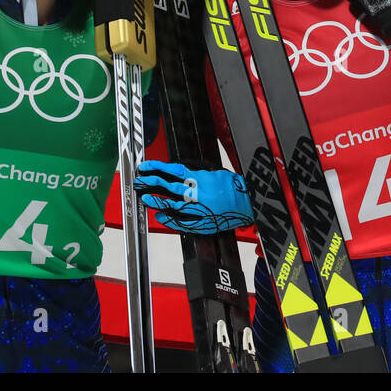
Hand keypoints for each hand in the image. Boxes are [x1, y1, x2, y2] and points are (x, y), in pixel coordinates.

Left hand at [135, 161, 252, 234]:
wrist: (249, 204)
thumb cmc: (235, 187)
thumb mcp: (216, 173)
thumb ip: (200, 174)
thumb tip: (187, 173)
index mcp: (200, 179)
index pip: (174, 170)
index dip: (158, 168)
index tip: (146, 167)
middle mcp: (197, 193)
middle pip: (170, 187)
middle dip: (153, 184)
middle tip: (140, 182)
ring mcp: (199, 209)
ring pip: (174, 205)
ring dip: (159, 202)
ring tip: (147, 199)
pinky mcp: (203, 223)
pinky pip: (183, 223)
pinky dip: (171, 220)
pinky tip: (161, 217)